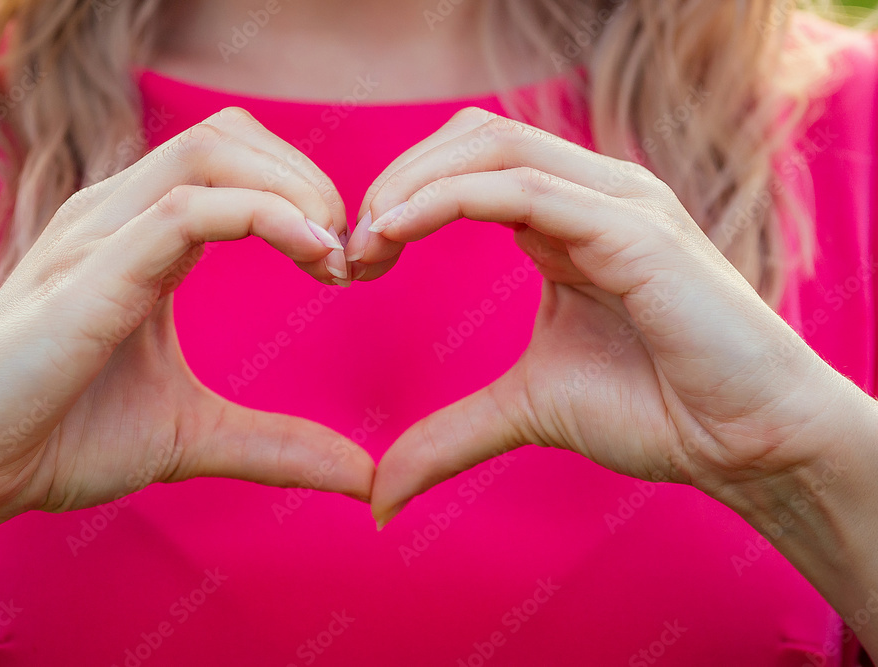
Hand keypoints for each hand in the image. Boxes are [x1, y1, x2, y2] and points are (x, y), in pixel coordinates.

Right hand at [0, 107, 373, 521]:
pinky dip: (263, 216)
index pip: (235, 159)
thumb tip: (360, 476)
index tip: (346, 264)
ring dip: (294, 189)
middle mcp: (118, 215)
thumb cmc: (63, 438)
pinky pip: (186, 209)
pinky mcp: (89, 271)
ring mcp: (99, 233)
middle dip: (309, 179)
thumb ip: (276, 445)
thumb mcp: (194, 436)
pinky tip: (310, 255)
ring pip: (213, 150)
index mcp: (141, 236)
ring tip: (333, 255)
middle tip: (350, 253)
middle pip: (231, 135)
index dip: (304, 192)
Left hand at [350, 107, 849, 526]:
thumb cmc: (654, 411)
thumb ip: (451, 434)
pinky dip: (450, 199)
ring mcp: (617, 202)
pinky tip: (399, 230)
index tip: (355, 259)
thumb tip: (379, 494)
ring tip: (367, 241)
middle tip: (351, 247)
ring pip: (492, 147)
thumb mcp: (525, 411)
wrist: (746, 443)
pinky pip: (525, 188)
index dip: (400, 195)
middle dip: (396, 178)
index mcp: (565, 220)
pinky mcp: (636, 229)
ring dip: (412, 183)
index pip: (467, 164)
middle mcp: (590, 194)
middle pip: (471, 138)